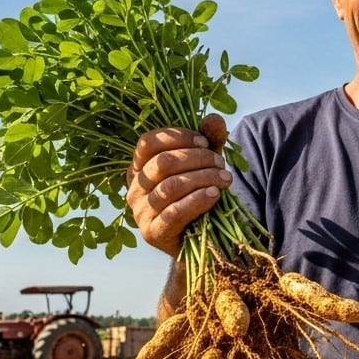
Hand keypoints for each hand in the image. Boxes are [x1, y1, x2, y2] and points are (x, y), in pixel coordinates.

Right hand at [125, 118, 231, 256]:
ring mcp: (140, 212)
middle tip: (221, 163)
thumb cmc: (197, 194)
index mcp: (139, 167)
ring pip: (170, 187)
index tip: (205, 142)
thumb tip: (214, 118)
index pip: (148, 142)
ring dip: (202, 178)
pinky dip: (197, 200)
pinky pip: (174, 212)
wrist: (199, 239)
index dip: (177, 137)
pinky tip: (214, 194)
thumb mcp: (203, 164)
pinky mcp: (153, 233)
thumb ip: (209, 141)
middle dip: (197, 159)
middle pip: (162, 163)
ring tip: (225, 179)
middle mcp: (133, 188)